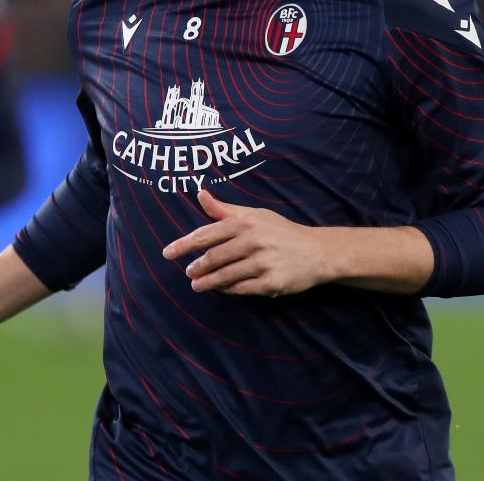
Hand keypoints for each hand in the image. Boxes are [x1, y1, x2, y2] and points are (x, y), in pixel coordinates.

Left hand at [161, 190, 328, 296]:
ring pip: (224, 276)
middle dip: (197, 267)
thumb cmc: (281, 231)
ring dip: (207, 282)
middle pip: (213, 257)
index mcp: (245, 223)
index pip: (206, 234)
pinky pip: (241, 289)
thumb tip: (200, 194)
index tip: (167, 253)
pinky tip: (221, 289)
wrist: (317, 251)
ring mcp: (262, 263)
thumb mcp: (254, 215)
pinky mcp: (270, 283)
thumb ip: (224, 209)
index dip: (184, 245)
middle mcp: (252, 241)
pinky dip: (228, 290)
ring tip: (197, 285)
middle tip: (188, 272)